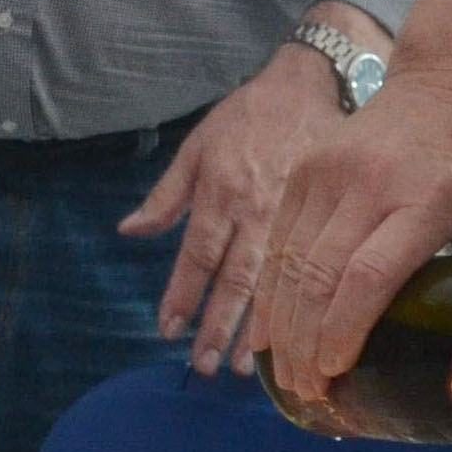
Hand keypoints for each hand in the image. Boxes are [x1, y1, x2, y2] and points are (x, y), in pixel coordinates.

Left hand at [122, 47, 345, 374]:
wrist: (307, 84)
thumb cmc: (246, 117)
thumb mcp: (197, 145)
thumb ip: (166, 194)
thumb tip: (130, 231)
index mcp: (220, 191)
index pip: (197, 254)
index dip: (182, 294)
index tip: (168, 330)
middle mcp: (254, 209)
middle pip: (233, 278)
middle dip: (217, 325)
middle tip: (204, 367)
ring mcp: (291, 215)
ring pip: (272, 281)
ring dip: (255, 327)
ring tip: (242, 368)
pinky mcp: (322, 215)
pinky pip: (305, 267)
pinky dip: (294, 304)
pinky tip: (289, 332)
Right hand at [241, 62, 451, 396]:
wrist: (449, 79)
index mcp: (429, 195)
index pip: (371, 272)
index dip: (346, 330)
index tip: (336, 375)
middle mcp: (371, 180)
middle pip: (321, 274)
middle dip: (307, 344)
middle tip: (310, 395)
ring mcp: (330, 170)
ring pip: (290, 260)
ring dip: (283, 326)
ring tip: (290, 378)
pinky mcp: (305, 167)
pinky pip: (277, 239)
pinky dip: (270, 292)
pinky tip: (270, 334)